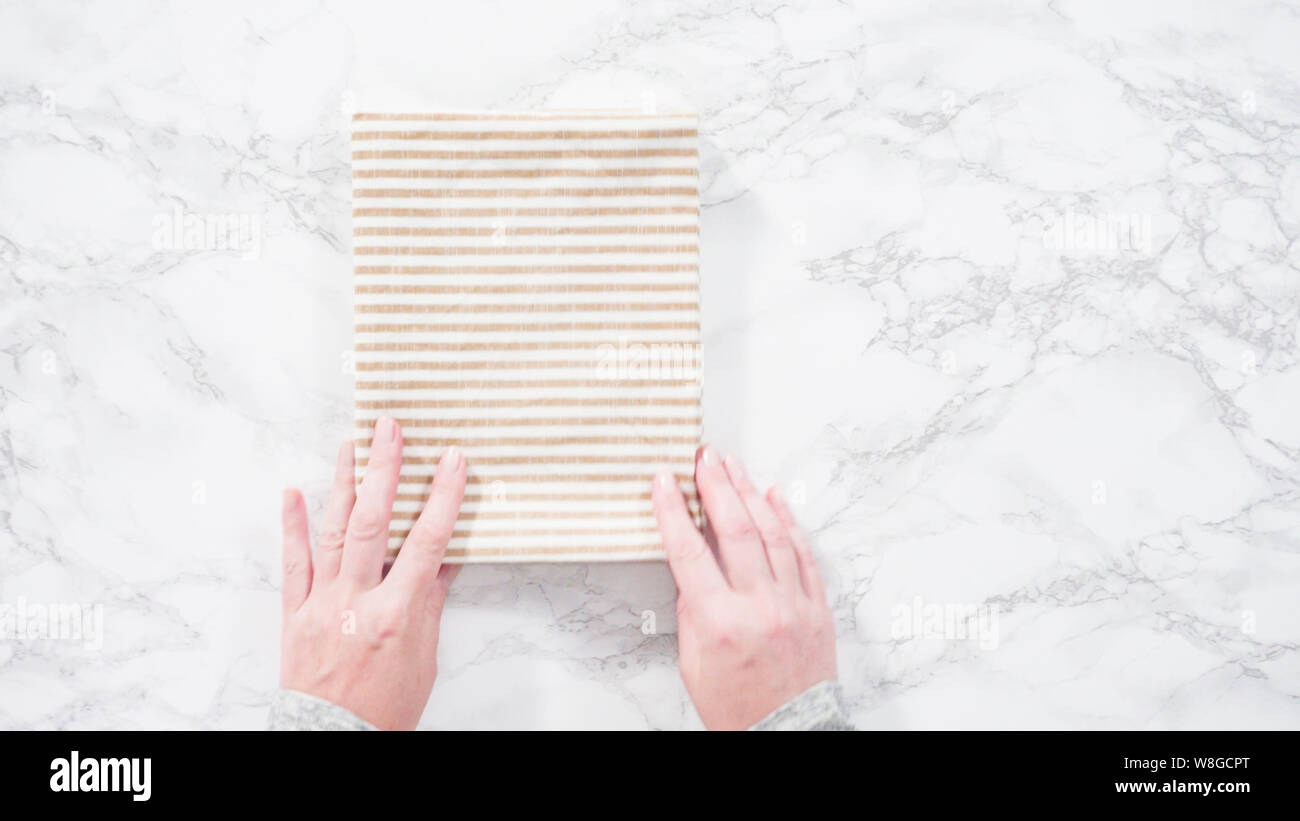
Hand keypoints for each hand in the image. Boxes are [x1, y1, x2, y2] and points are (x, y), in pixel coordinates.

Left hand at [279, 417, 466, 729]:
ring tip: (352, 443)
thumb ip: (430, 603)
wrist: (332, 739)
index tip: (453, 460)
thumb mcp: (422, 657)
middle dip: (384, 471)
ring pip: (332, 532)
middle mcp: (356, 602)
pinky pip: (292, 563)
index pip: (425, 543)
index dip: (442, 498)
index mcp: (396, 614)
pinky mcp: (295, 613)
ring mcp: (321, 604)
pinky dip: (292, 525)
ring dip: (342, 483)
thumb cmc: (384, 708)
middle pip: (372, 523)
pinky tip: (294, 491)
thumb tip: (443, 559)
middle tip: (391, 427)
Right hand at [651, 445, 836, 729]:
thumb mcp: (694, 665)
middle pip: (736, 530)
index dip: (674, 511)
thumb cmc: (738, 708)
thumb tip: (692, 568)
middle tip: (703, 457)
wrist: (790, 733)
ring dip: (749, 493)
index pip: (690, 552)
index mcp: (721, 624)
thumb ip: (692, 612)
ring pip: (772, 533)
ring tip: (732, 465)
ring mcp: (793, 604)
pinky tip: (773, 496)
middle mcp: (760, 607)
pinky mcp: (817, 607)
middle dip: (716, 486)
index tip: (663, 481)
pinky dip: (788, 520)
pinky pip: (803, 553)